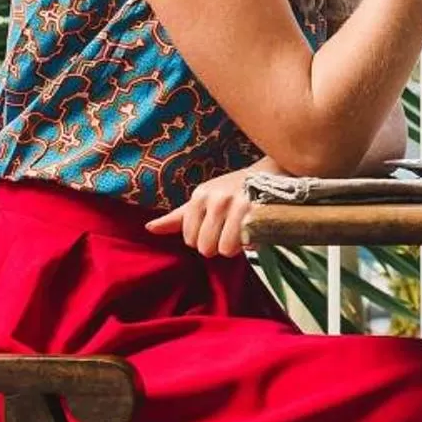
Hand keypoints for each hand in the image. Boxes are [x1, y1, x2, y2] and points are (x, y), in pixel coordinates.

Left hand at [144, 166, 259, 257]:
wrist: (272, 172)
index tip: (217, 226)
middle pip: (206, 247)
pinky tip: (254, 230)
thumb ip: (178, 217)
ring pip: (226, 249)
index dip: (204, 239)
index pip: (190, 239)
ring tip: (242, 231)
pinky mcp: (259, 213)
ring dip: (236, 246)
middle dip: (219, 245)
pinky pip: (247, 245)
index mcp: (201, 196)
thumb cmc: (234, 188)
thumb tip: (149, 228)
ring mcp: (239, 205)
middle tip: (230, 230)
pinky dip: (251, 243)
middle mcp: (218, 199)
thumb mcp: (204, 198)